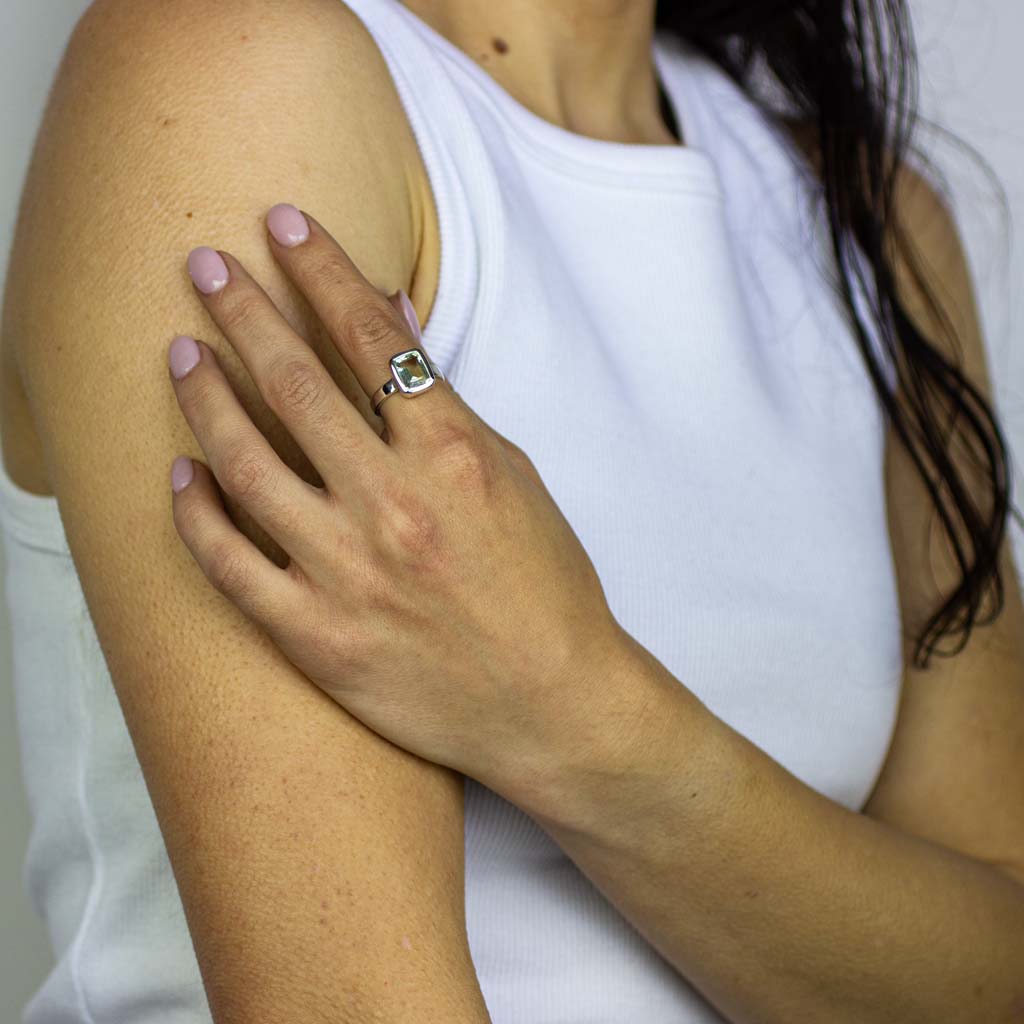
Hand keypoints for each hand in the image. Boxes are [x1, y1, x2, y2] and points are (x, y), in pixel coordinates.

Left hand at [167, 203, 631, 795]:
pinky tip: (180, 475)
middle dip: (241, 310)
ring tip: (179, 354)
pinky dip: (195, 515)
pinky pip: (231, 566)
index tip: (281, 225)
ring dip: (204, 398)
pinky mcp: (317, 637)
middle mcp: (394, 504)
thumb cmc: (546, 585)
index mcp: (452, 454)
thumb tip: (390, 325)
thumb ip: (443, 403)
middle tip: (201, 265)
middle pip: (294, 383)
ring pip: (246, 465)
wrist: (552, 702)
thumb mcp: (511, 474)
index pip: (369, 335)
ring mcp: (348, 573)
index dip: (320, 267)